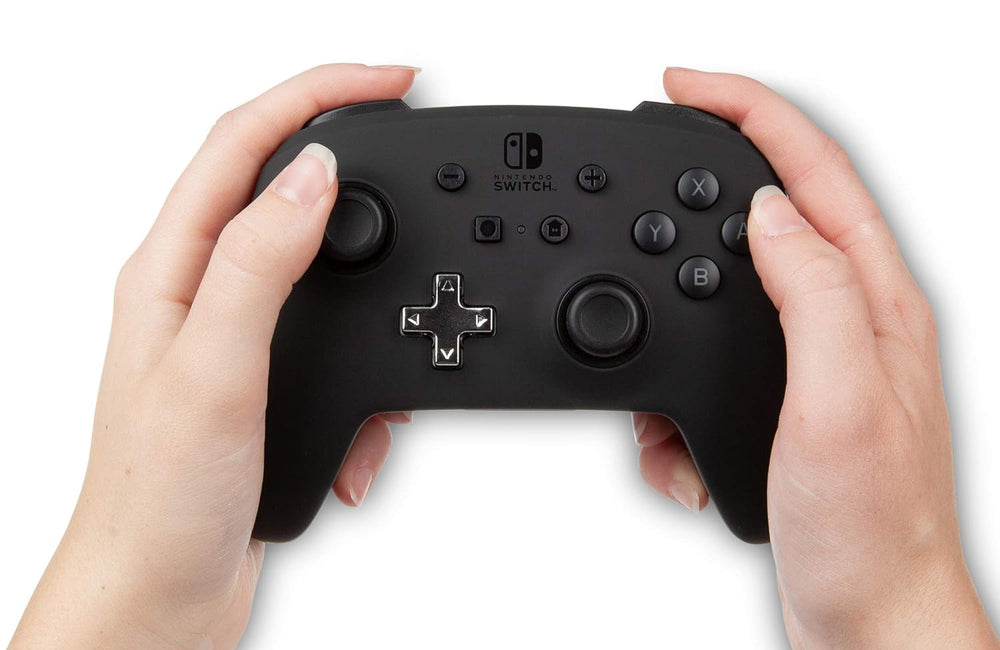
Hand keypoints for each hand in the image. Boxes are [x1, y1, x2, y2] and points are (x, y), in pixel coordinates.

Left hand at [11, 63, 418, 648]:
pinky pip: (337, 343)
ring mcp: (234, 333)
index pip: (244, 141)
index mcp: (171, 269)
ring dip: (374, 284)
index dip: (321, 93)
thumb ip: (259, 264)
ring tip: (410, 311)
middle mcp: (199, 289)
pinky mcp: (265, 378)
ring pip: (321, 265)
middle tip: (416, 138)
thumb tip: (314, 176)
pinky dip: (370, 378)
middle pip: (280, 180)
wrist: (158, 597)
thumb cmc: (157, 498)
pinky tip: (367, 428)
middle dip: (356, 152)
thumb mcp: (214, 371)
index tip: (394, 81)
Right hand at [633, 68, 996, 645]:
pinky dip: (668, 402)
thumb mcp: (839, 399)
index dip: (747, 112)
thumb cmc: (871, 527)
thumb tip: (767, 212)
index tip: (683, 87)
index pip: (811, 170)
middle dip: (698, 184)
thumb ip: (810, 291)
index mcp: (873, 301)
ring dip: (669, 322)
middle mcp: (847, 318)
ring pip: (721, 292)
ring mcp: (812, 359)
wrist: (868, 617)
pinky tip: (678, 452)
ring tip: (655, 392)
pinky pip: (704, 366)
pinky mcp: (779, 401)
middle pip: (767, 208)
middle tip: (645, 167)